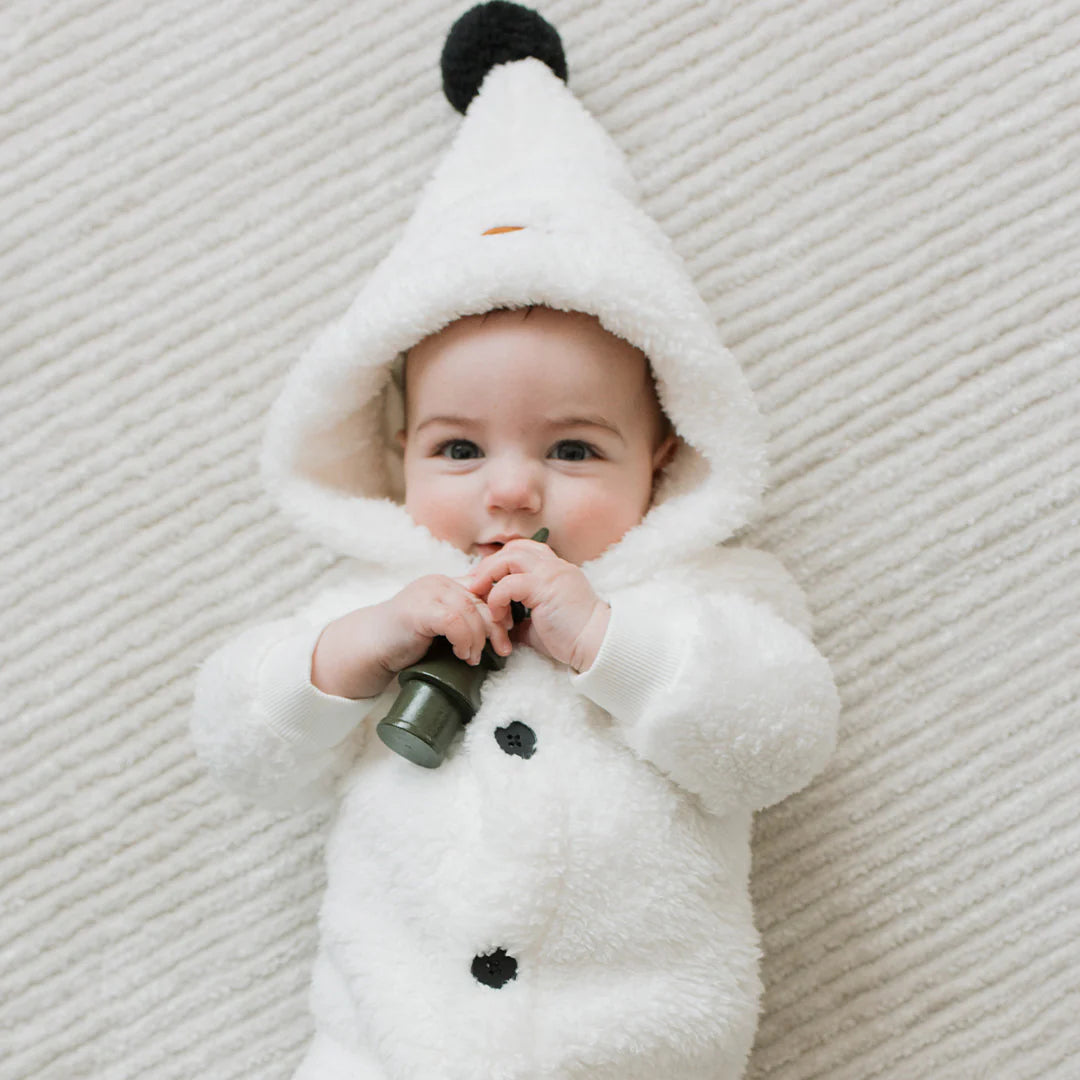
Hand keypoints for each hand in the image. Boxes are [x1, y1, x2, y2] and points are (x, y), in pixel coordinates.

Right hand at [377, 574, 513, 671]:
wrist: (369, 647)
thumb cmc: (407, 640)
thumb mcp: (441, 623)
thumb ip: (462, 618)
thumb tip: (500, 626)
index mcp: (446, 583)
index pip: (484, 590)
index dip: (500, 611)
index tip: (508, 631)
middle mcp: (438, 583)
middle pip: (481, 602)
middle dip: (496, 628)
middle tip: (502, 650)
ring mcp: (427, 594)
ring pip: (470, 613)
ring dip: (477, 640)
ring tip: (473, 658)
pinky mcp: (418, 611)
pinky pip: (454, 622)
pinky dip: (463, 640)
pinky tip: (461, 654)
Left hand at [463, 540, 609, 671]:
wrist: (596, 645)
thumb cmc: (571, 637)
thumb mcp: (540, 622)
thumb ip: (521, 615)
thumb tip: (499, 622)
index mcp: (555, 569)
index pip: (523, 549)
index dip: (500, 562)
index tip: (485, 582)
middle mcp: (554, 565)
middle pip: (513, 548)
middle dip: (489, 565)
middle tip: (474, 586)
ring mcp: (551, 573)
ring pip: (509, 558)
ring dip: (488, 575)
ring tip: (479, 595)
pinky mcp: (545, 588)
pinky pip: (509, 583)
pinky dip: (496, 597)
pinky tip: (497, 615)